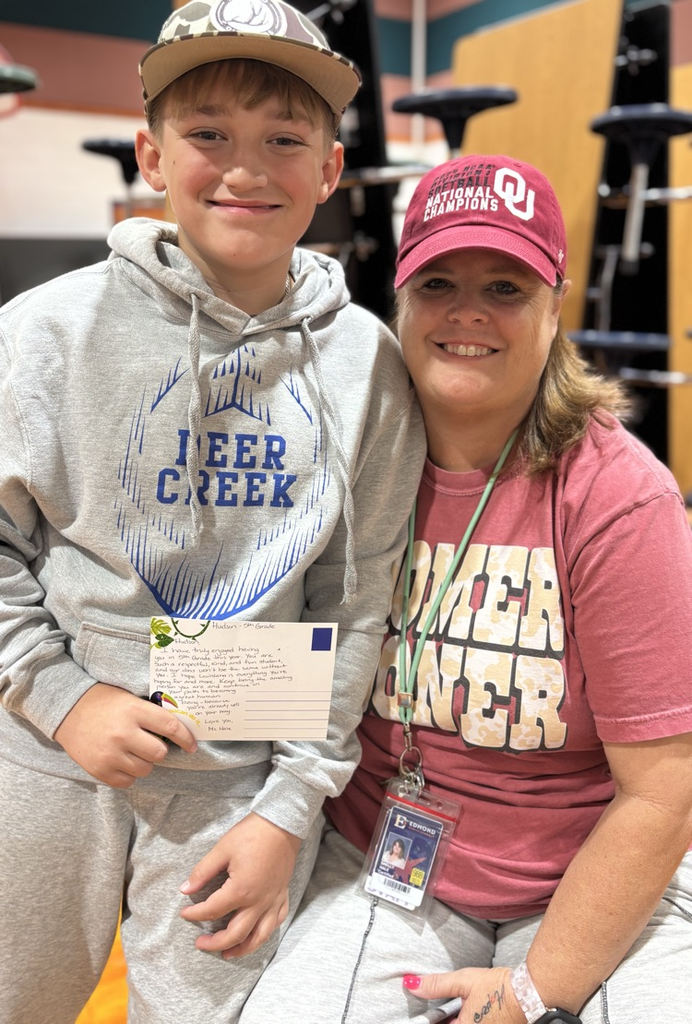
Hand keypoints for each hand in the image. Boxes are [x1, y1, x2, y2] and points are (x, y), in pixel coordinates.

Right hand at [54, 682, 196, 786]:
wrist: (66, 709)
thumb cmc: (103, 701)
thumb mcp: (129, 698)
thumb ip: (150, 713)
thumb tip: (178, 729)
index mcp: (134, 711)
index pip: (170, 727)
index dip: (186, 738)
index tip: (192, 745)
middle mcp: (123, 733)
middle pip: (159, 754)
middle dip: (159, 750)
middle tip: (151, 743)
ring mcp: (110, 753)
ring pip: (145, 769)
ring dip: (144, 762)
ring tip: (133, 751)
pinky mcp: (99, 769)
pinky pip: (128, 782)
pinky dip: (129, 774)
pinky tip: (122, 760)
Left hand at [179, 811, 301, 958]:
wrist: (282, 824)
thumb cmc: (252, 834)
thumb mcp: (222, 849)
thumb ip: (203, 872)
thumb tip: (185, 889)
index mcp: (241, 890)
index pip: (212, 910)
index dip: (195, 914)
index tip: (184, 912)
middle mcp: (258, 902)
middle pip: (235, 934)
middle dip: (215, 943)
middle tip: (200, 944)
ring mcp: (273, 901)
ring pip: (259, 936)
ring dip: (242, 948)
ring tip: (228, 953)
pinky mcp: (282, 895)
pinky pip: (276, 922)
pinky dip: (265, 932)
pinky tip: (256, 933)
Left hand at [404, 966, 524, 1022]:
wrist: (527, 992)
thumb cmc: (497, 988)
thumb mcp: (463, 981)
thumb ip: (436, 985)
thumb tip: (411, 984)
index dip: (428, 1019)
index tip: (424, 1013)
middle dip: (442, 1018)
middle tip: (442, 1007)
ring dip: (453, 1018)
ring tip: (455, 1006)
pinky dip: (463, 1019)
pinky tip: (465, 1009)